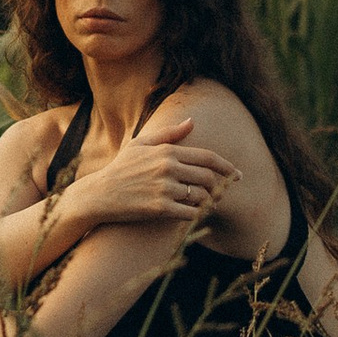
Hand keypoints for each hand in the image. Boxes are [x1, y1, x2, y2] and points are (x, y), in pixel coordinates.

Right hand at [63, 112, 238, 236]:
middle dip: (221, 187)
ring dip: (209, 202)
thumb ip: (169, 134)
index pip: (208, 158)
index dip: (227, 167)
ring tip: (208, 204)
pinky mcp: (160, 209)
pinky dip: (197, 215)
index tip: (238, 174)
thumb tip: (192, 122)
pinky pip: (190, 213)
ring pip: (202, 196)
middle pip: (209, 178)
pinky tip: (195, 214)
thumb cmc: (121, 168)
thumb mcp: (141, 144)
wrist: (99, 194)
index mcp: (167, 151)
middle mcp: (167, 168)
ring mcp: (164, 189)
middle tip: (223, 193)